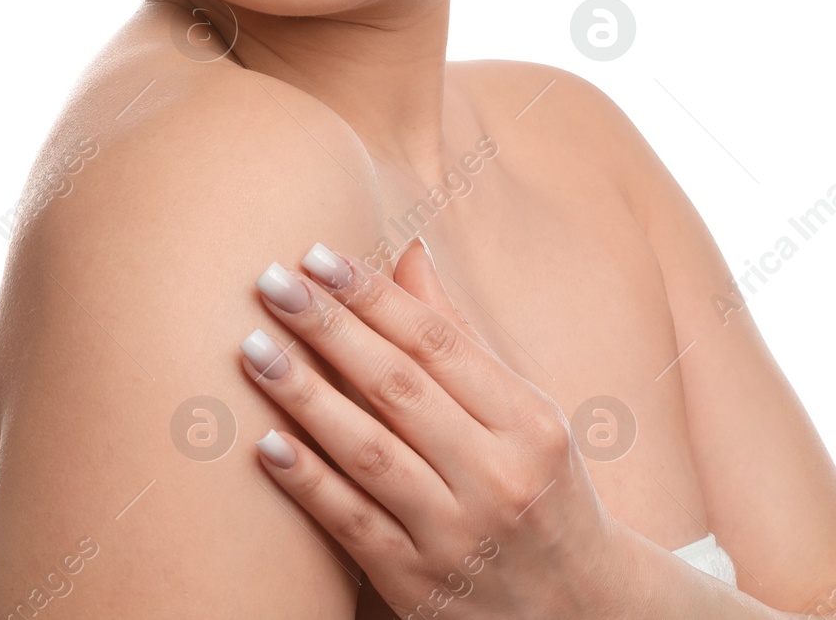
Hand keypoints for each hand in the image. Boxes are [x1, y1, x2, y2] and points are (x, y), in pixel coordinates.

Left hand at [236, 238, 645, 618]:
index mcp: (528, 422)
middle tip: (270, 283)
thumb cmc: (541, 490)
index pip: (438, 342)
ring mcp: (458, 536)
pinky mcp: (419, 588)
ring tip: (253, 349)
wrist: (582, 614)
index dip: (373, 295)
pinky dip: (310, 483)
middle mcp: (498, 476)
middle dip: (330, 329)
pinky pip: (354, 526)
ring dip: (305, 397)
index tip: (317, 255)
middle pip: (398, 388)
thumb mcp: (525, 414)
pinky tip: (266, 444)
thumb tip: (409, 253)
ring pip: (370, 453)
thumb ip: (460, 339)